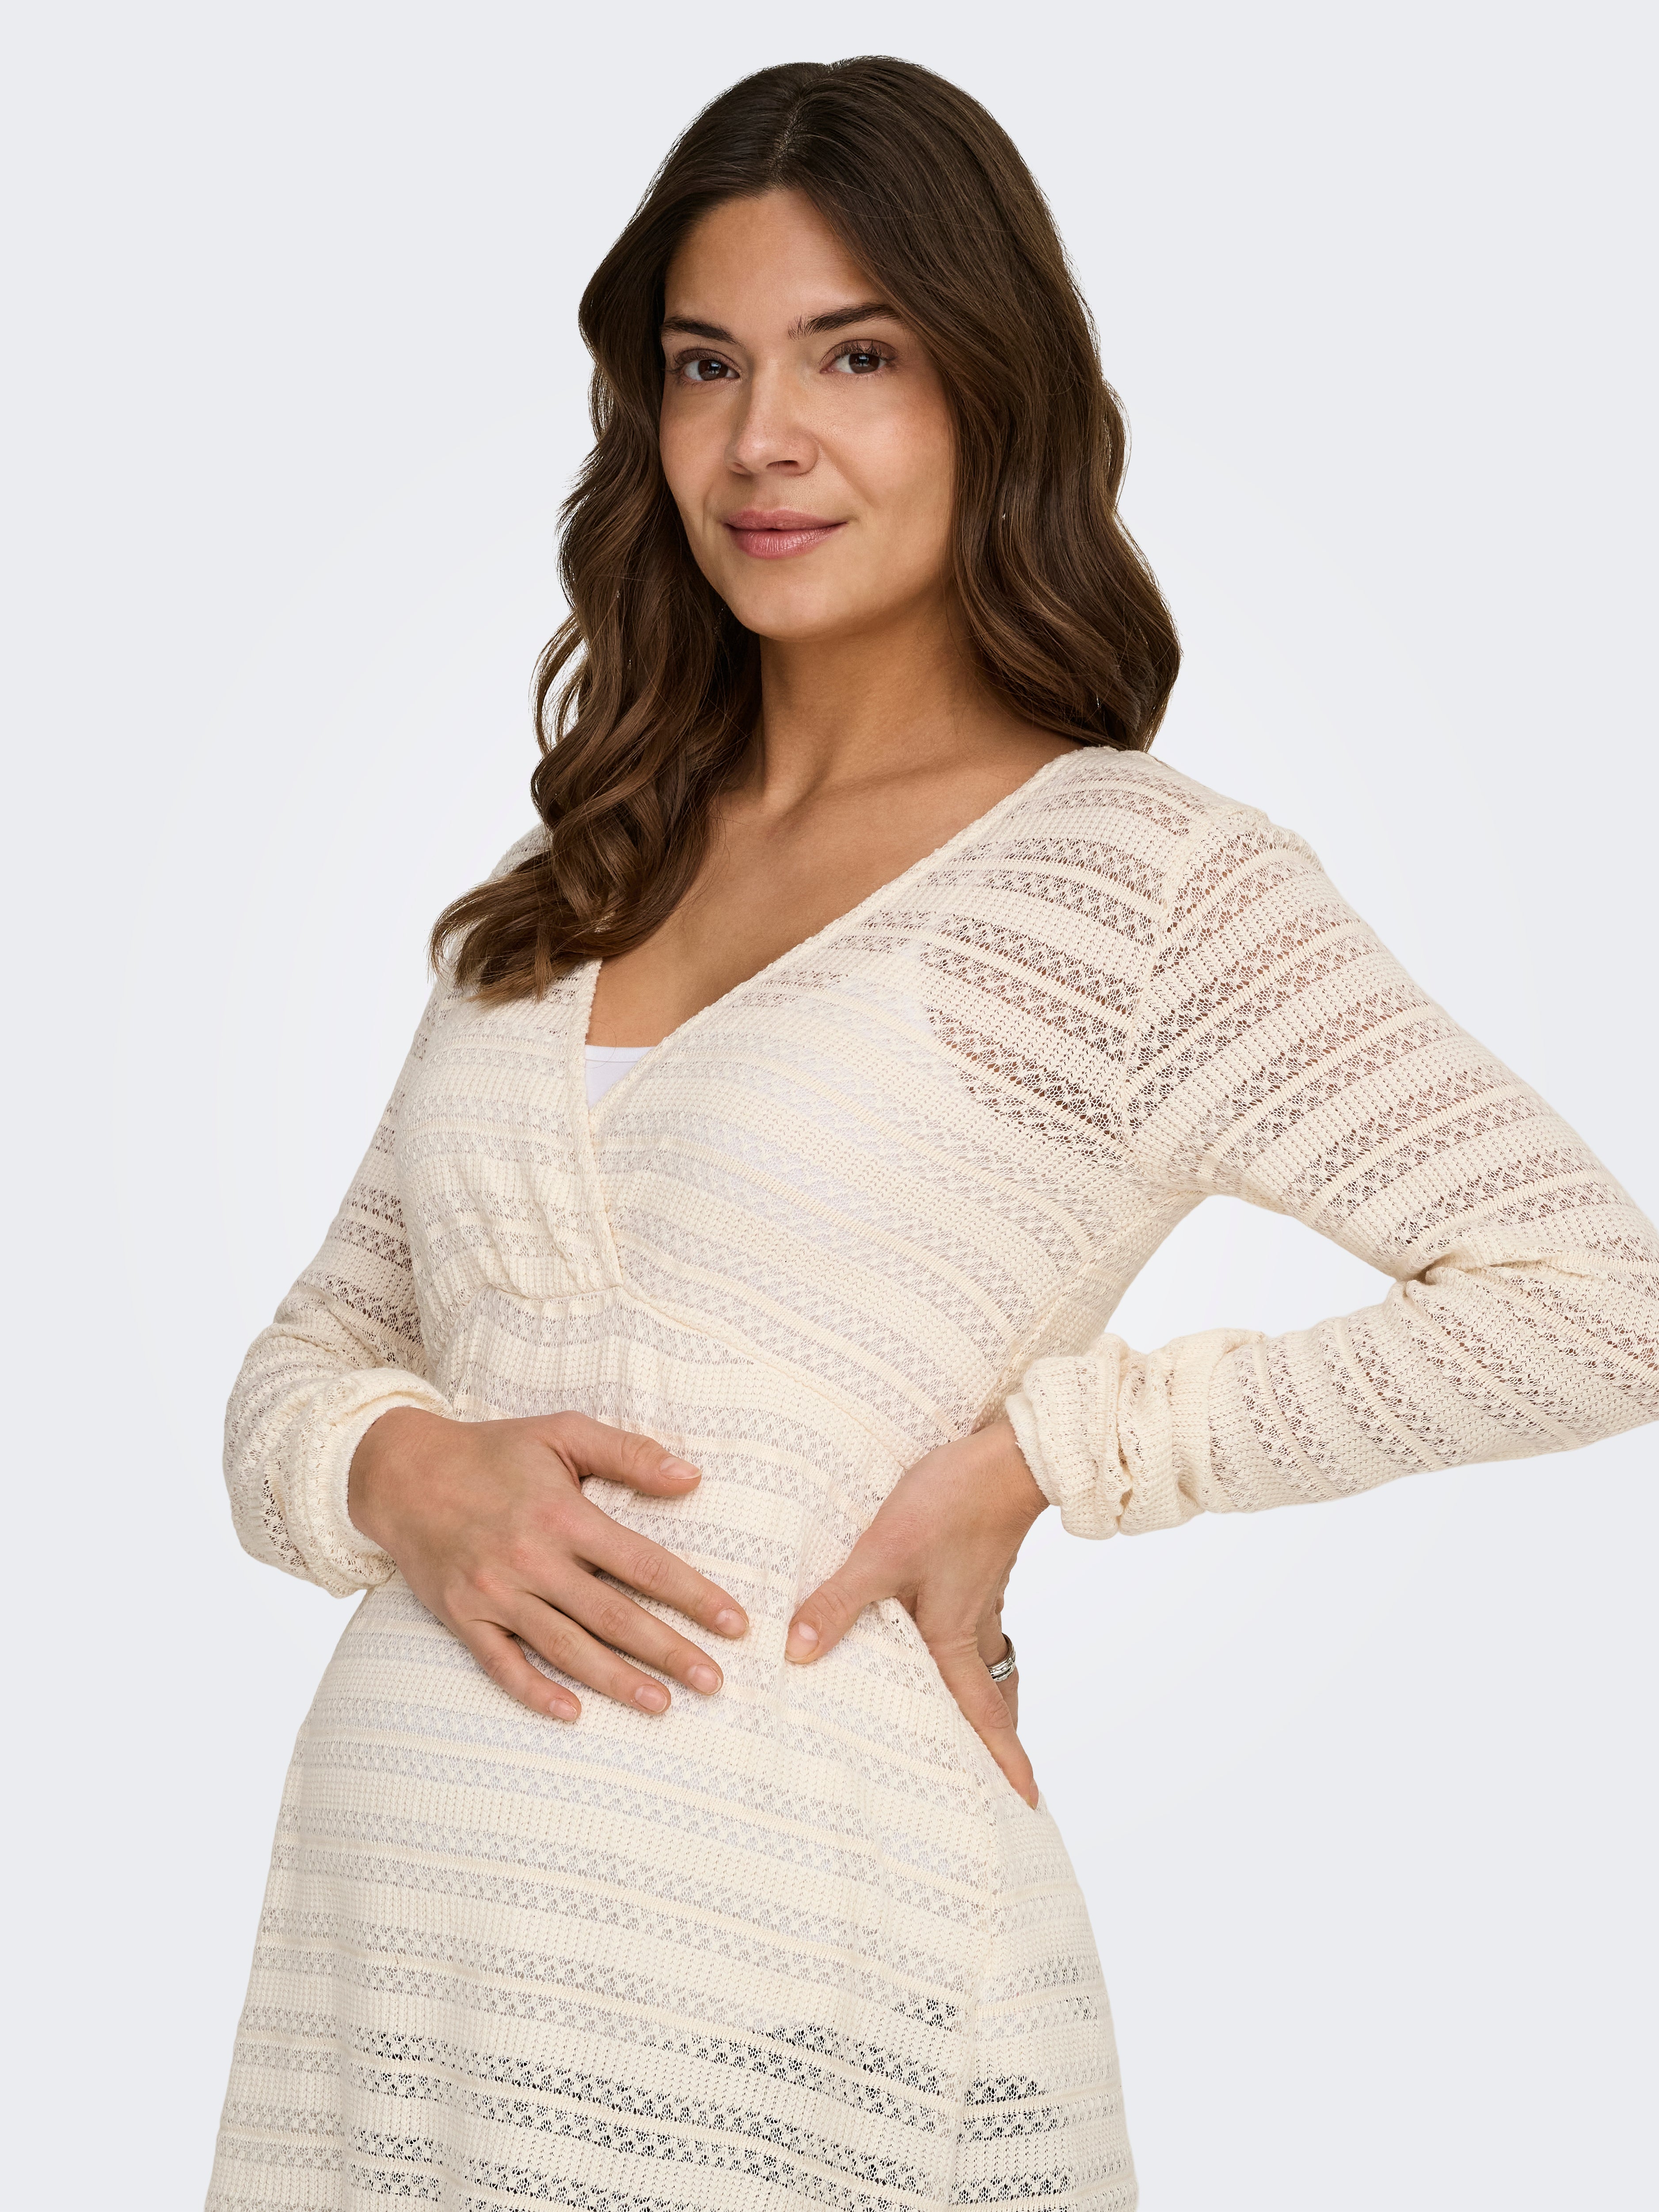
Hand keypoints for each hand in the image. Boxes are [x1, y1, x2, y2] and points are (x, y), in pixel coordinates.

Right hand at [348, 1407, 747, 1720]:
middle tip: (715, 1681)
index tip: (736, 1624)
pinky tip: (571, 1714)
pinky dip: (535, 1692)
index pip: (644, 1564)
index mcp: (563, 1515)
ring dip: (616, 1681)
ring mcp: (495, 1594)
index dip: (693, 1595)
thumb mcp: (562, 1432)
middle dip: (669, 1651)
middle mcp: (531, 1560)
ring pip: (566, 1648)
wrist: (402, 1472)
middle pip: (613, 1617)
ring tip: (662, 1705)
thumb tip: (691, 1476)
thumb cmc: (493, 1451)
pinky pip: (501, 1665)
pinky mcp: (462, 1618)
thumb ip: (629, 1452)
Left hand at [784, 1417, 1047, 1805]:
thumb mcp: (884, 1553)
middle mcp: (974, 1629)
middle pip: (988, 1701)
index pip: (986, 1717)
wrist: (1006, 1455)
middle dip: (991, 1744)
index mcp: (956, 1640)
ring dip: (978, 1699)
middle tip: (987, 1783)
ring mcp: (979, 1600)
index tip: (1027, 1803)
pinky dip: (961, 1654)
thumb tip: (797, 1655)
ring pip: (980, 1666)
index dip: (1007, 1762)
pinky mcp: (975, 1573)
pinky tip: (934, 1642)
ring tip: (957, 1724)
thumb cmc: (953, 1503)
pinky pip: (971, 1630)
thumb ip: (839, 1603)